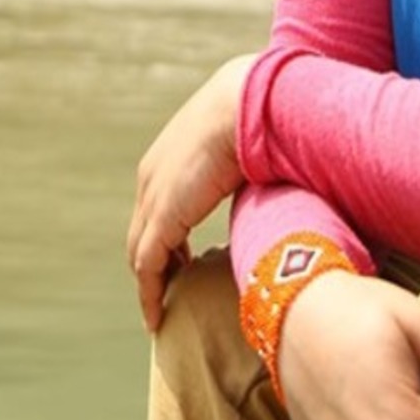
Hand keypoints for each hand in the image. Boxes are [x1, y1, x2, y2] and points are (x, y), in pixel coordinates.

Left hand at [127, 52, 257, 330]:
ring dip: (151, 283)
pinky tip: (157, 316)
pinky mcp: (163, 217)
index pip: (157, 208)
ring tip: (164, 312)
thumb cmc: (259, 118)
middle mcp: (152, 177)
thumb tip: (278, 180)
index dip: (168, 237)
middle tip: (173, 292)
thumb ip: (250, 169)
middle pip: (143, 232)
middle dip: (156, 263)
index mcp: (169, 157)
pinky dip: (150, 293)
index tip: (183, 262)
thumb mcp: (247, 147)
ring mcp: (154, 197)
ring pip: (141, 253)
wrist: (246, 103)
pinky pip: (147, 267)